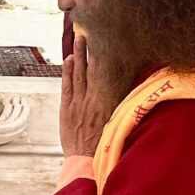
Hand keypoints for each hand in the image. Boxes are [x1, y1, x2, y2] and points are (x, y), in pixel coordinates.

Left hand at [60, 35, 115, 157]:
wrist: (86, 161)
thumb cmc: (105, 145)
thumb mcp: (118, 123)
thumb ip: (121, 104)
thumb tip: (128, 88)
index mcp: (108, 104)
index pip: (107, 76)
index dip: (105, 59)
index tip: (106, 43)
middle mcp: (93, 100)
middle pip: (91, 70)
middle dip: (89, 51)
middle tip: (88, 33)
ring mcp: (78, 104)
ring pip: (78, 75)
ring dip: (78, 57)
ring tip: (79, 40)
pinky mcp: (67, 109)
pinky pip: (67, 86)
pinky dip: (67, 72)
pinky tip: (68, 60)